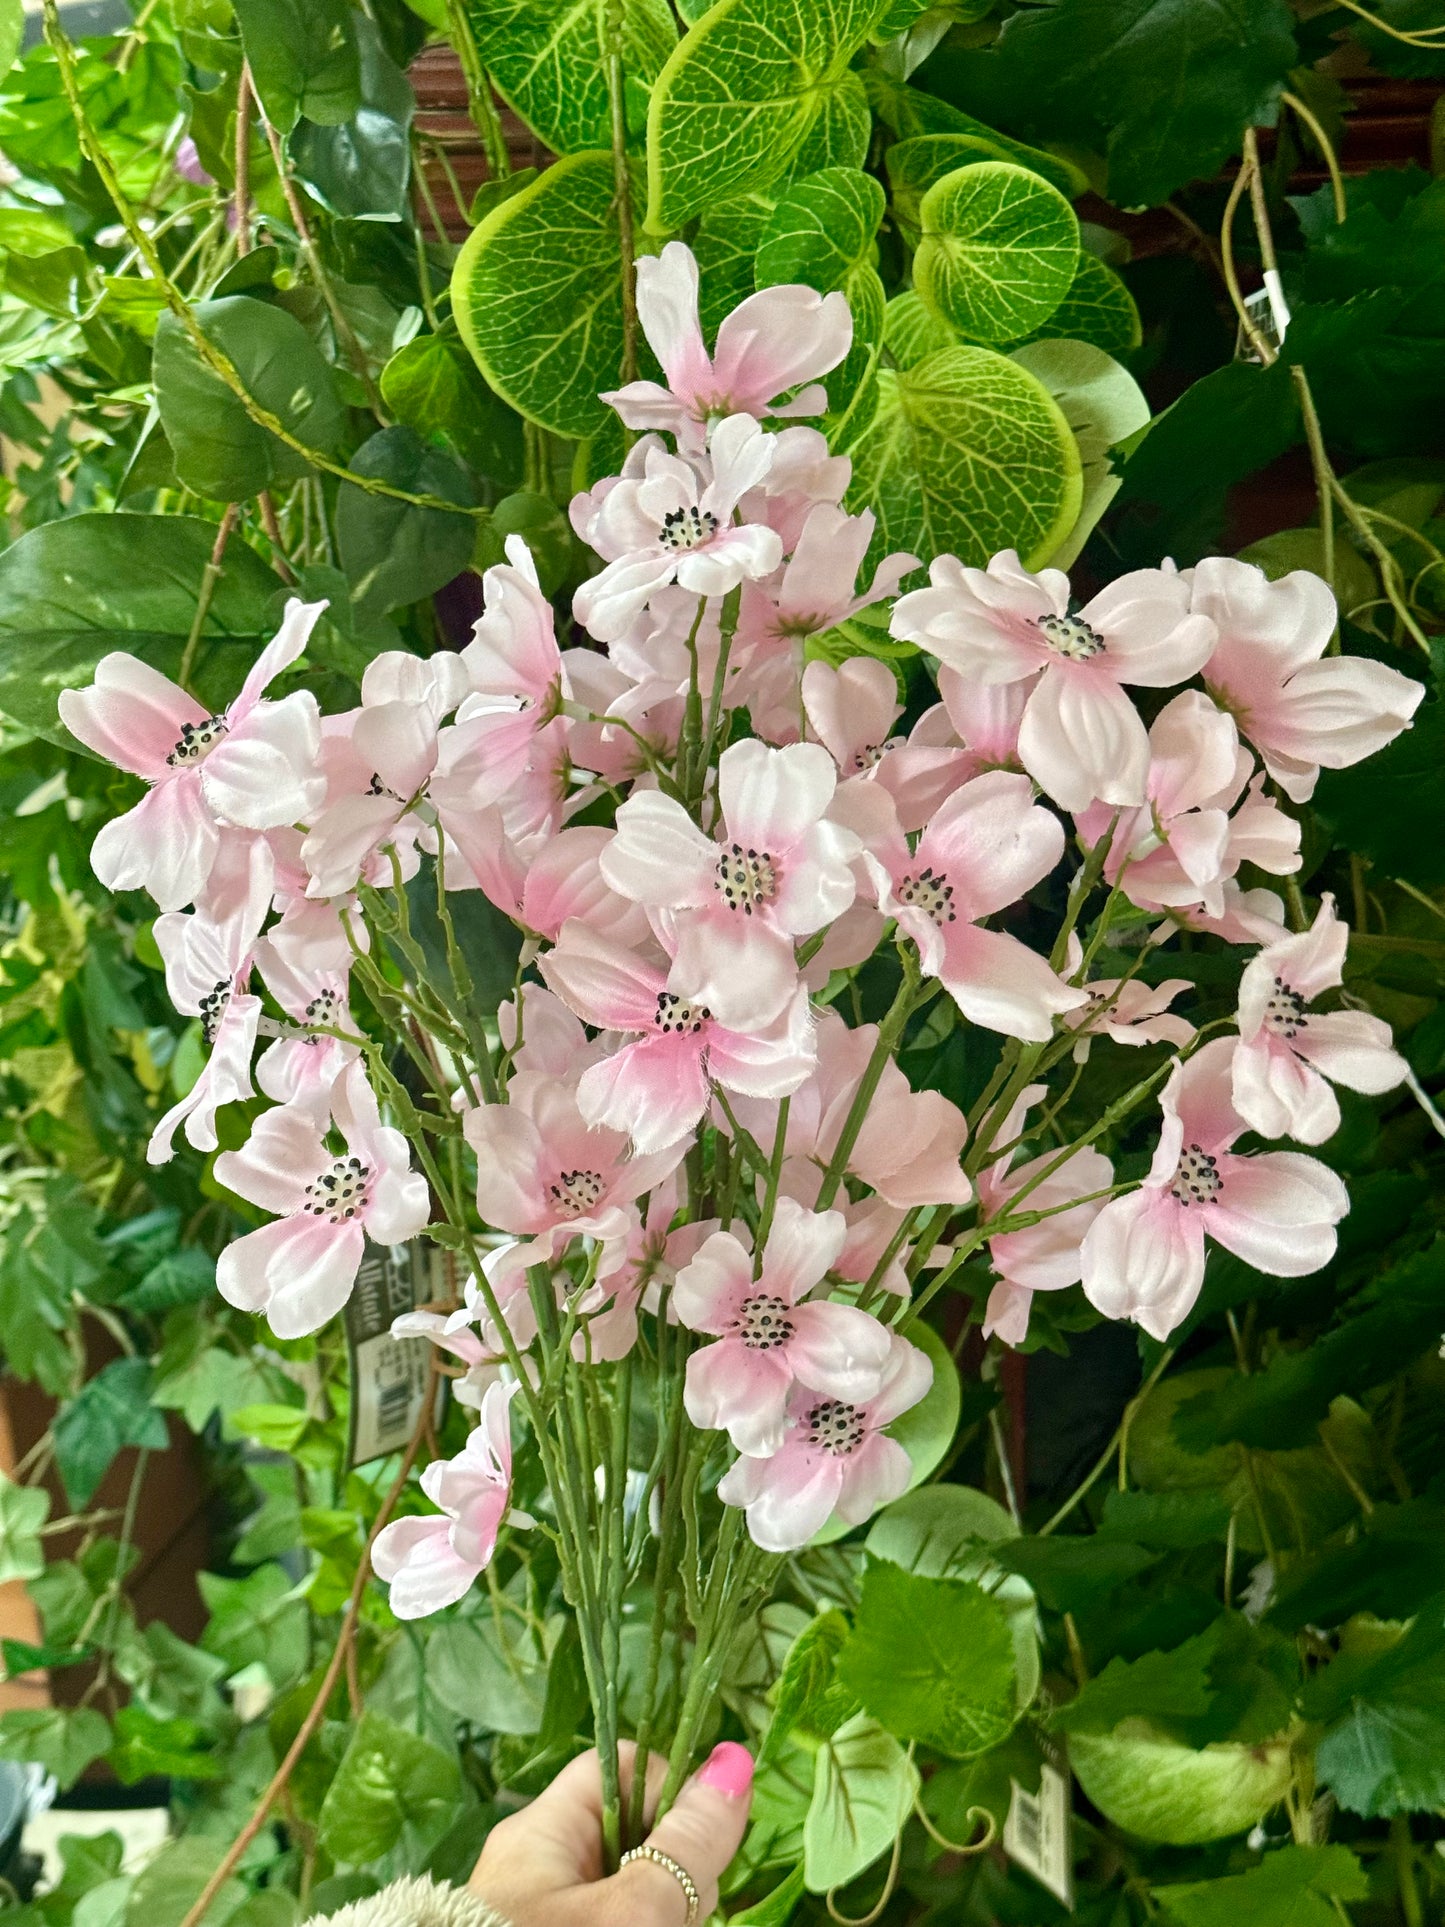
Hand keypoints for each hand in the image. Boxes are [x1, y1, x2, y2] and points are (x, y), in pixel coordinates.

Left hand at [468, 1741, 754, 1925]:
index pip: (624, 1769)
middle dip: (676, 1880)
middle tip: (675, 1920)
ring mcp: (548, 1918)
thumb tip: (734, 1759)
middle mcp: (540, 1869)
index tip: (698, 1850)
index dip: (672, 1794)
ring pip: (637, 1896)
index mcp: (542, 1832)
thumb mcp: (633, 1912)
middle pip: (638, 1838)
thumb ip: (687, 1842)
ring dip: (665, 1917)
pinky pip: (621, 1922)